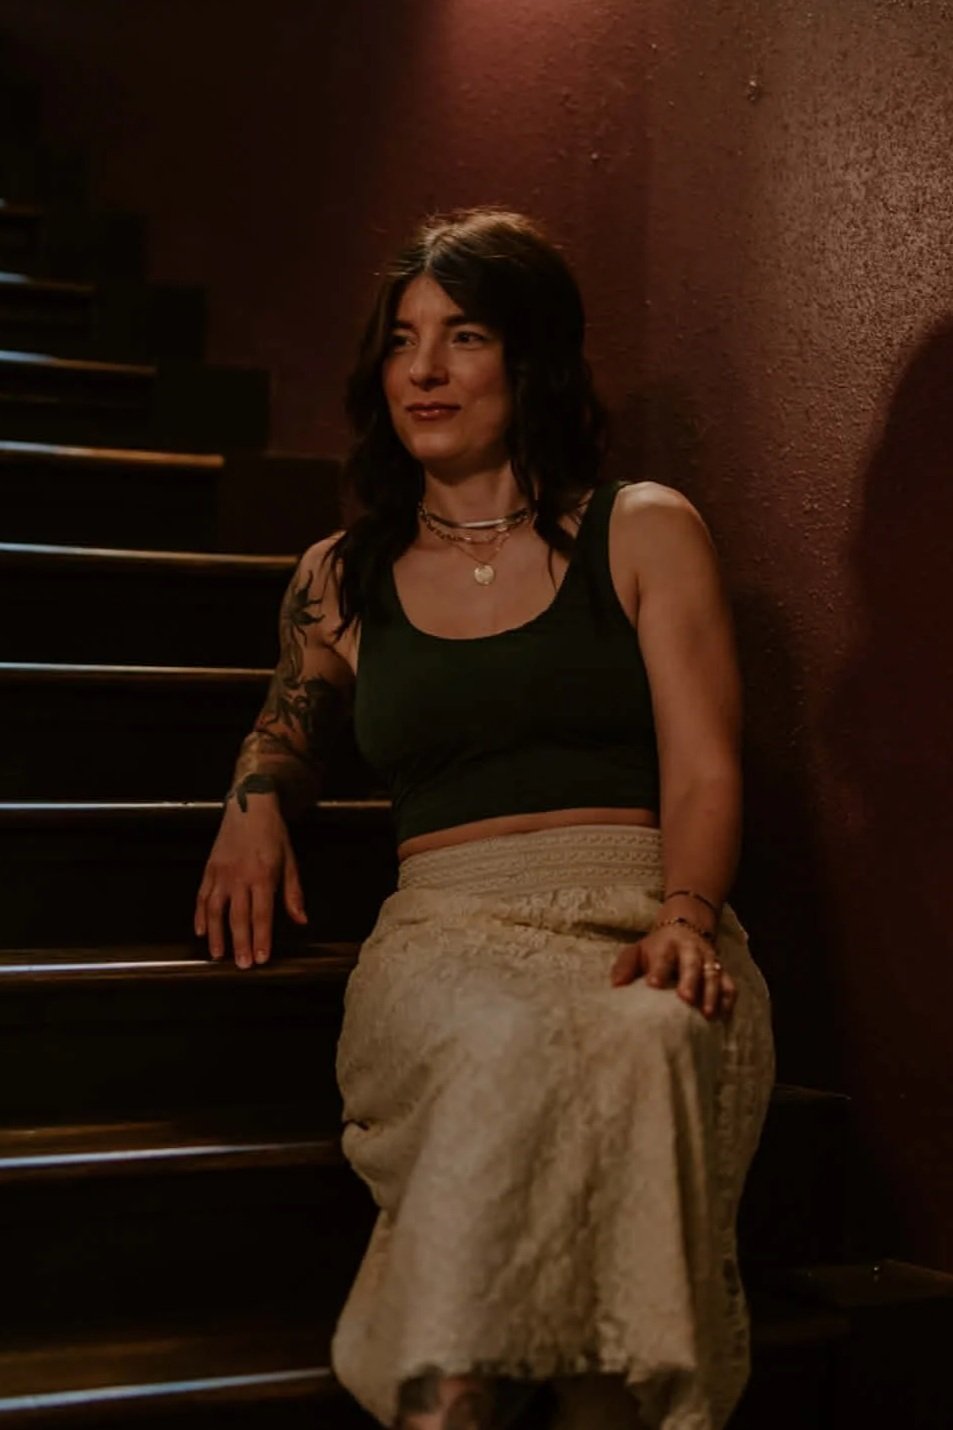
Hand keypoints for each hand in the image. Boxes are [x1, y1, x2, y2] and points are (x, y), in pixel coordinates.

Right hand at [194, 794, 307, 968]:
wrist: (249, 806)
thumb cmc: (273, 834)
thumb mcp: (290, 860)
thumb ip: (293, 893)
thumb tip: (300, 920)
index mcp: (262, 875)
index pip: (262, 914)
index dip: (261, 938)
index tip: (261, 958)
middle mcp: (239, 877)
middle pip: (238, 917)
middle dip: (240, 944)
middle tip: (241, 966)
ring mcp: (221, 873)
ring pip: (214, 910)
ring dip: (216, 935)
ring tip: (218, 955)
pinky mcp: (209, 869)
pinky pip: (201, 896)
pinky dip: (199, 915)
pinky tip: (201, 931)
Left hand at [609, 924, 736, 1019]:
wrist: (685, 926)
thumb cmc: (656, 948)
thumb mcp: (637, 951)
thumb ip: (625, 967)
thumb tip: (616, 986)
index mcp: (666, 945)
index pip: (663, 957)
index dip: (659, 970)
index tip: (653, 985)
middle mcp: (690, 951)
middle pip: (692, 964)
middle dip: (690, 981)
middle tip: (685, 999)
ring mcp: (708, 960)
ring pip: (713, 974)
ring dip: (711, 993)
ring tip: (707, 1014)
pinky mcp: (721, 970)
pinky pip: (730, 984)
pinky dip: (728, 999)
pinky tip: (724, 1015)